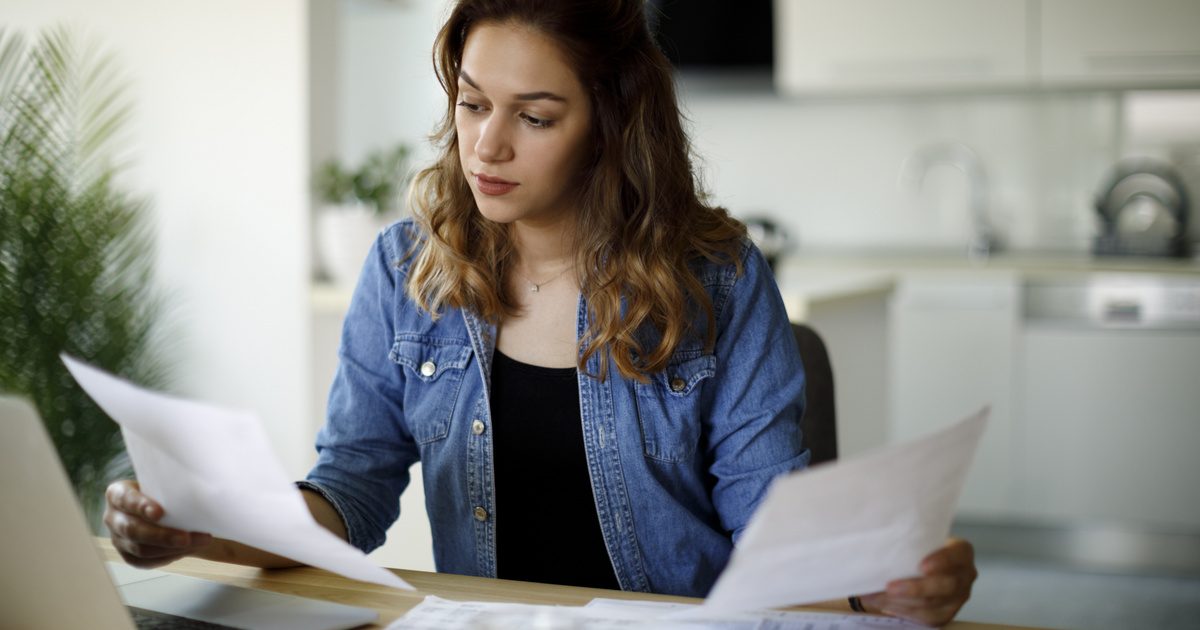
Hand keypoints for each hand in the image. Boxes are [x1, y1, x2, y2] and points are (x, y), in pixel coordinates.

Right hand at [104, 479, 212, 568]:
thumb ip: (173, 485)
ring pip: (141, 549)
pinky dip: (169, 556)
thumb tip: (202, 484)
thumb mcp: (164, 484)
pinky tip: (188, 549)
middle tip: (186, 538)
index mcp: (117, 494)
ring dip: (171, 549)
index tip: (159, 512)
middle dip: (161, 536)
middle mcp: (113, 517)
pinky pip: (147, 561)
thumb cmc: (166, 491)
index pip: (125, 499)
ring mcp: (118, 539)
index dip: (140, 506)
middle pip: (133, 530)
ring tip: (198, 542)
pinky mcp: (129, 556)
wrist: (164, 509)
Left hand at [859, 538, 976, 626]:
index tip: (921, 566)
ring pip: (932, 605)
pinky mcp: (946, 614)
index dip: (942, 561)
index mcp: (962, 552)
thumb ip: (909, 539)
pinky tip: (882, 603)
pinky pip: (925, 617)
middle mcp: (965, 576)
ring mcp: (958, 598)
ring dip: (900, 602)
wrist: (923, 564)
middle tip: (889, 587)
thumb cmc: (918, 546)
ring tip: (875, 596)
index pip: (956, 555)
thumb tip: (879, 543)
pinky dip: (901, 610)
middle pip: (945, 586)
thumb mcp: (919, 537)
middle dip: (915, 588)